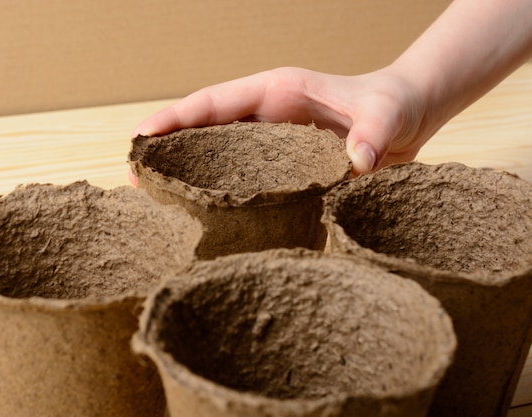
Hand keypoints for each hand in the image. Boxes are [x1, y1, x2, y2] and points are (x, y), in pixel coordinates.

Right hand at [132, 66, 434, 174]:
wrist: (407, 116)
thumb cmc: (393, 105)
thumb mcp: (387, 115)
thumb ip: (372, 133)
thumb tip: (358, 161)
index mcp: (278, 91)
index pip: (215, 102)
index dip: (177, 118)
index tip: (142, 136)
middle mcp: (266, 114)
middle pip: (204, 127)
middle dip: (167, 147)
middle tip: (134, 175)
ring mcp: (271, 140)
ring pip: (216, 152)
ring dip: (186, 170)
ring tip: (154, 197)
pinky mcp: (281, 163)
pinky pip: (241, 175)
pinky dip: (217, 189)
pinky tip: (203, 212)